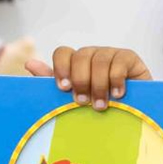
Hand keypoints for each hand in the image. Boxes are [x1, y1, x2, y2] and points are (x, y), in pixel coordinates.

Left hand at [27, 46, 151, 109]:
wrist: (133, 110)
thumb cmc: (99, 104)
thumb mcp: (74, 96)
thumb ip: (52, 81)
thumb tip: (29, 63)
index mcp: (75, 62)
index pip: (62, 53)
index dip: (61, 68)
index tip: (63, 88)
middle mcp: (92, 54)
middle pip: (80, 56)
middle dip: (80, 81)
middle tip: (82, 102)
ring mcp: (111, 53)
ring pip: (99, 60)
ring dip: (98, 85)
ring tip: (100, 106)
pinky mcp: (129, 57)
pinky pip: (119, 63)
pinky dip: (116, 80)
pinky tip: (117, 95)